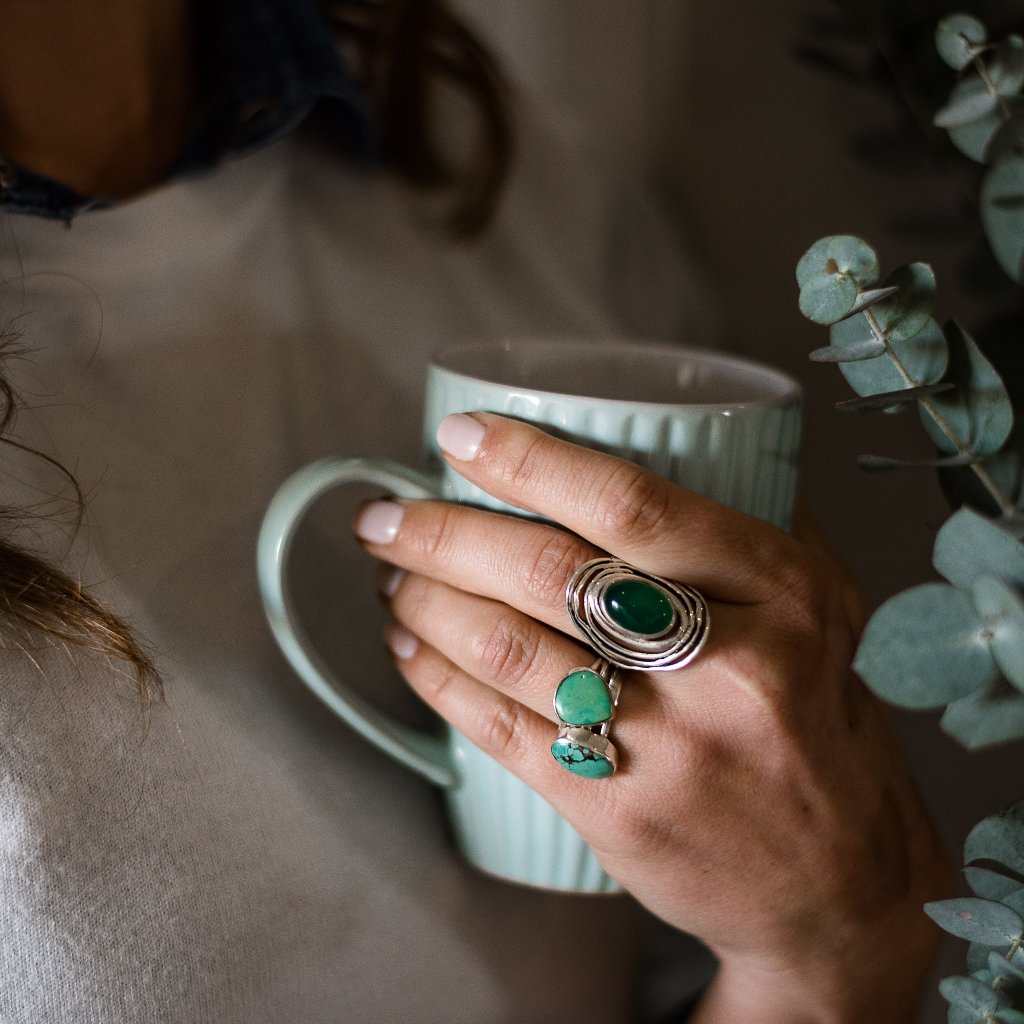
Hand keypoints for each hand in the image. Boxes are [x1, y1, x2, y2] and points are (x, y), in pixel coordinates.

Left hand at [354, 412, 950, 1022]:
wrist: (836, 882)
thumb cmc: (812, 723)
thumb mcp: (824, 611)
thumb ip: (761, 526)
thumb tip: (675, 444)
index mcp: (781, 591)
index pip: (633, 505)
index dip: (530, 463)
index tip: (458, 437)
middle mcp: (727, 663)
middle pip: (550, 575)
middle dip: (444, 534)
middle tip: (387, 516)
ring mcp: (668, 743)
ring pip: (510, 650)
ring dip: (426, 602)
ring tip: (389, 576)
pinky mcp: (616, 808)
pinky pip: (501, 729)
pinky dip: (438, 679)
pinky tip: (406, 646)